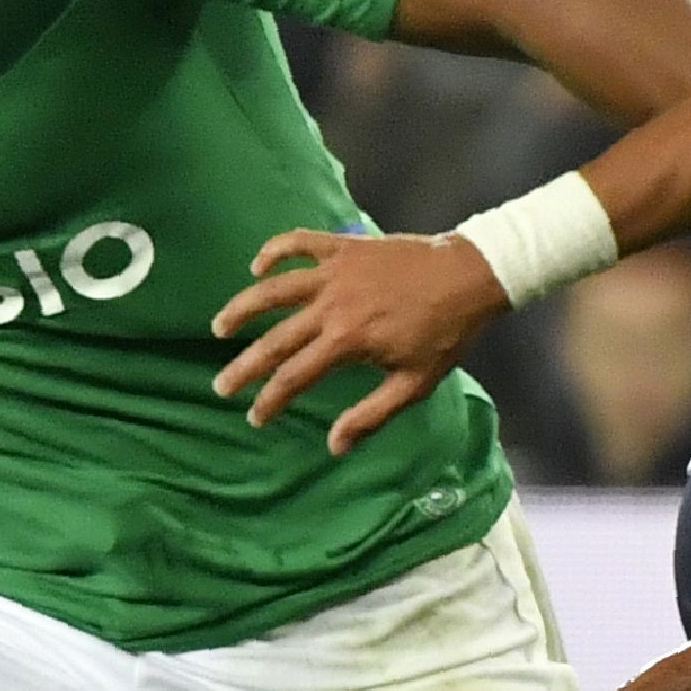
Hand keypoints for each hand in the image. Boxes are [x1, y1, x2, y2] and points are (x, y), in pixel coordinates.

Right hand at [212, 226, 506, 452]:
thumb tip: (334, 447)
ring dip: (244, 307)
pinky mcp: (344, 247)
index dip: (270, 401)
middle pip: (275, 340)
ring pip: (274, 288)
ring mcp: (336, 272)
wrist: (470, 276)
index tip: (255, 417)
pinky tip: (257, 266)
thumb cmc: (445, 334)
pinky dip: (274, 250)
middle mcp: (333, 306)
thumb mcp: (414, 384)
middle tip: (222, 386)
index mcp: (348, 342)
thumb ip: (371, 416)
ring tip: (221, 326)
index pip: (295, 377)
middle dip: (245, 367)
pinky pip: (299, 243)